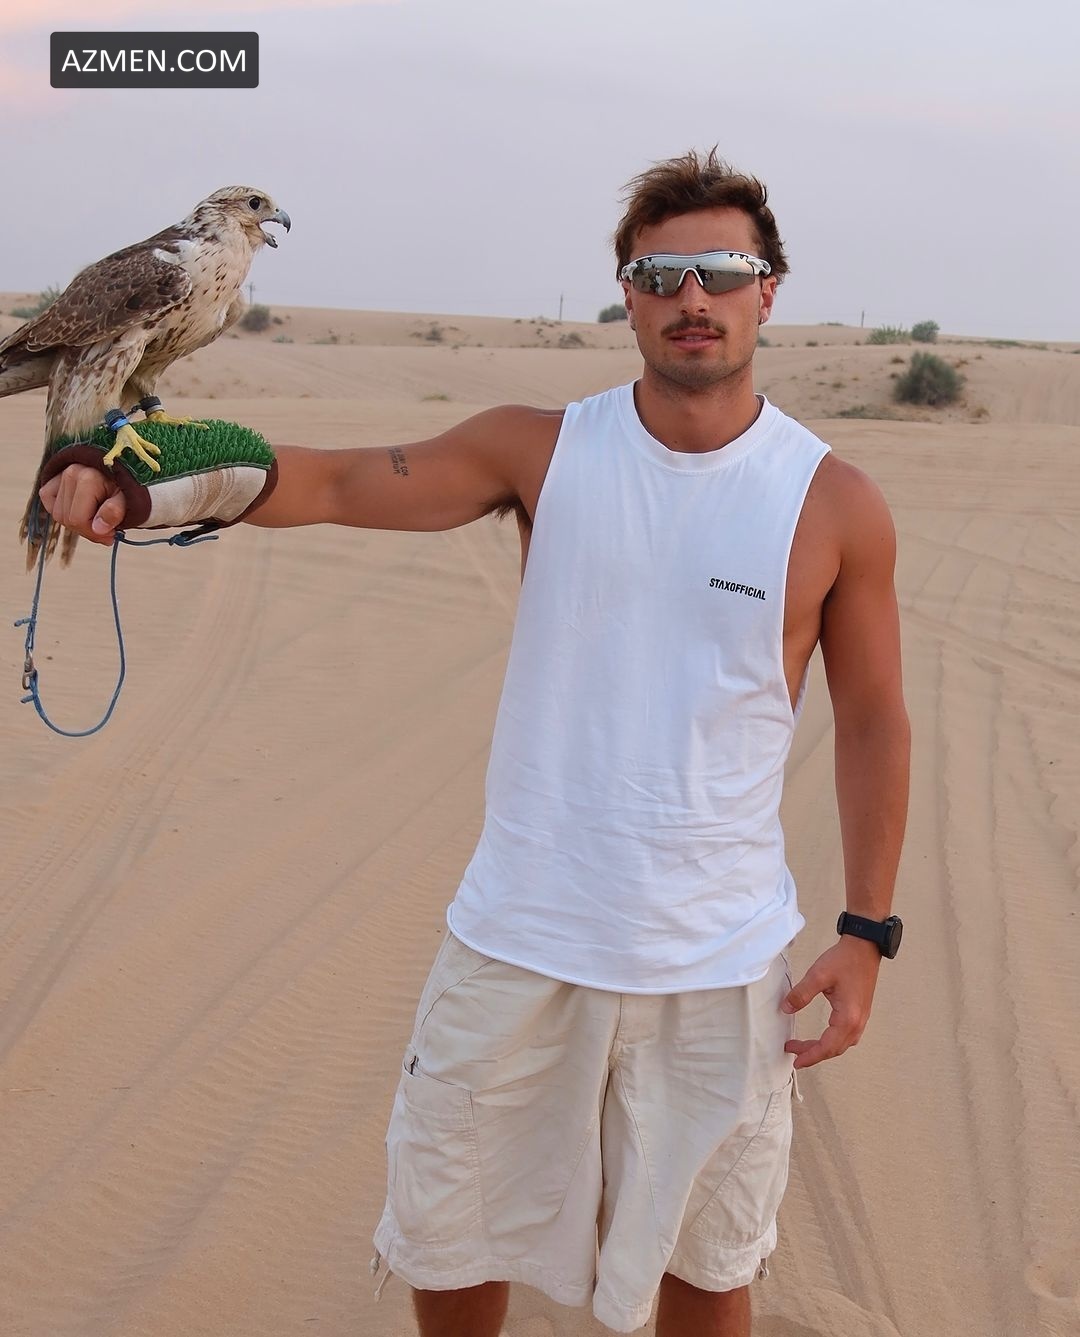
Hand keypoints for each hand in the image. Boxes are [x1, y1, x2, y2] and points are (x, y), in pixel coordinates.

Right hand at [39, 465, 126, 544]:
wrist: (131, 476)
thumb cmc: (131, 491)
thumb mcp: (132, 503)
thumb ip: (115, 513)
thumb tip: (98, 527)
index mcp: (89, 477)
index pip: (78, 519)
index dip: (94, 534)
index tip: (112, 536)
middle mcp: (71, 472)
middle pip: (66, 518)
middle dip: (88, 530)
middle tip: (107, 530)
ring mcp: (62, 473)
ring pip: (58, 513)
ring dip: (78, 521)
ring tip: (98, 518)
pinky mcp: (56, 475)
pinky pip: (48, 498)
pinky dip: (61, 508)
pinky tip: (79, 510)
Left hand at [781, 935, 881, 1069]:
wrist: (865, 947)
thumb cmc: (845, 960)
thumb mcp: (818, 976)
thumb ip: (801, 994)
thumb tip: (786, 1009)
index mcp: (848, 1018)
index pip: (827, 1046)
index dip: (810, 1056)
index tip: (796, 1062)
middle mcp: (858, 1022)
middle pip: (834, 1049)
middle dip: (813, 1054)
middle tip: (793, 1053)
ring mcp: (861, 1018)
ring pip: (841, 1044)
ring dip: (823, 1048)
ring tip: (803, 1046)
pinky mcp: (860, 1012)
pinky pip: (846, 1036)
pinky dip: (832, 1041)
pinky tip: (822, 1037)